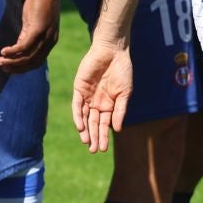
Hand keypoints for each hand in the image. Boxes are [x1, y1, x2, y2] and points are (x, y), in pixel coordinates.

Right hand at [0, 0, 59, 71]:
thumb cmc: (38, 3)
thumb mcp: (32, 23)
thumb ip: (26, 36)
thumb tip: (17, 48)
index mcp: (49, 41)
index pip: (36, 62)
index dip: (22, 68)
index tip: (9, 69)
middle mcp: (49, 41)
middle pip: (32, 62)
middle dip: (16, 67)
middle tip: (2, 67)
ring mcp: (45, 36)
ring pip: (28, 56)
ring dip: (12, 61)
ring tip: (0, 61)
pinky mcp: (38, 29)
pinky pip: (24, 46)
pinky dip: (13, 51)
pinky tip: (3, 51)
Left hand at [71, 39, 132, 153]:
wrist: (113, 51)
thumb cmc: (122, 71)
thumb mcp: (124, 93)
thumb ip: (120, 111)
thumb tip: (116, 129)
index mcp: (109, 104)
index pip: (104, 124)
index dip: (103, 136)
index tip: (103, 149)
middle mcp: (97, 102)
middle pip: (94, 123)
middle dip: (94, 137)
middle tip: (94, 150)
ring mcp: (87, 96)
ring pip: (84, 117)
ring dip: (85, 130)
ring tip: (86, 142)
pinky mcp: (79, 88)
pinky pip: (77, 105)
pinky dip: (78, 116)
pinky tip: (81, 127)